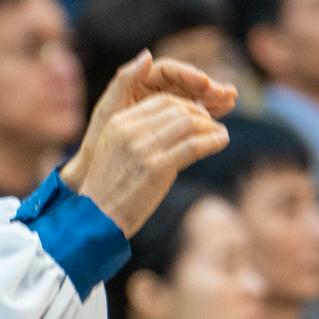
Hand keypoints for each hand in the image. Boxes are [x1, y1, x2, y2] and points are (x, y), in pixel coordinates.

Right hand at [61, 54, 234, 233]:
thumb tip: (177, 127)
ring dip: (210, 126)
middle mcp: (130, 131)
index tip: (199, 114)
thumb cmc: (110, 189)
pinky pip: (192, 146)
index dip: (185, 105)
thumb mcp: (117, 151)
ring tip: (221, 133)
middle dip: (200, 114)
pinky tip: (222, 141)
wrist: (96, 217)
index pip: (160, 101)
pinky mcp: (156, 168)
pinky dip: (212, 141)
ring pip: (187, 123)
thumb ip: (140, 135)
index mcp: (119, 123)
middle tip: (213, 124)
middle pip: (176, 109)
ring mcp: (143, 148)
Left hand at [78, 50, 237, 142]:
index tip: (204, 83)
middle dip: (206, 86)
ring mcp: (162, 109)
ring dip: (212, 98)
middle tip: (227, 93)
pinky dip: (207, 113)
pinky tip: (223, 114)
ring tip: (231, 100)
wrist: (97, 175)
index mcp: (137, 83)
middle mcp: (152, 91)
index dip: (188, 74)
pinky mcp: (169, 126)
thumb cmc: (97, 142)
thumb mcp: (110, 112)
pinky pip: (192, 115)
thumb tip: (147, 53)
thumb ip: (125, 81)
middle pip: (185, 82)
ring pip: (192, 97)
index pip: (169, 71)